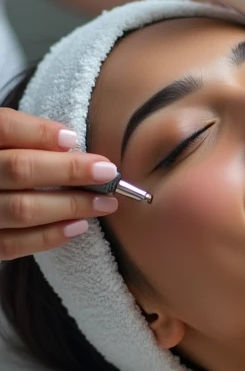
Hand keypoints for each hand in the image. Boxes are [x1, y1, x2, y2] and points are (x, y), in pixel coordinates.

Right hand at [0, 109, 118, 259]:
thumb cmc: (3, 166)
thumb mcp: (5, 146)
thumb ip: (26, 138)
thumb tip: (68, 142)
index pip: (4, 127)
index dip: (39, 131)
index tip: (73, 139)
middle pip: (19, 169)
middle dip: (69, 170)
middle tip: (107, 173)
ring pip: (22, 209)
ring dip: (70, 205)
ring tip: (104, 203)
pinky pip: (13, 244)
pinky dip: (50, 235)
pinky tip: (79, 226)